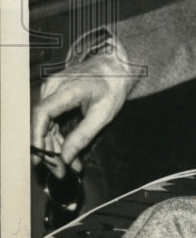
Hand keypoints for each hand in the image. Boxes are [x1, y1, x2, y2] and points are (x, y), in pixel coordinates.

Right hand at [31, 55, 136, 177]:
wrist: (115, 66)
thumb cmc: (113, 86)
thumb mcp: (103, 114)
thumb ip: (83, 136)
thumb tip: (65, 158)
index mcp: (68, 88)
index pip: (42, 114)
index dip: (38, 138)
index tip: (42, 158)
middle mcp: (54, 87)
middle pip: (41, 123)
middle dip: (48, 150)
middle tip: (60, 171)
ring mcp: (52, 90)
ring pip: (45, 124)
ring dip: (53, 146)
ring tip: (69, 166)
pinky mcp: (54, 95)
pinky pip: (51, 119)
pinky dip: (57, 136)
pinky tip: (68, 152)